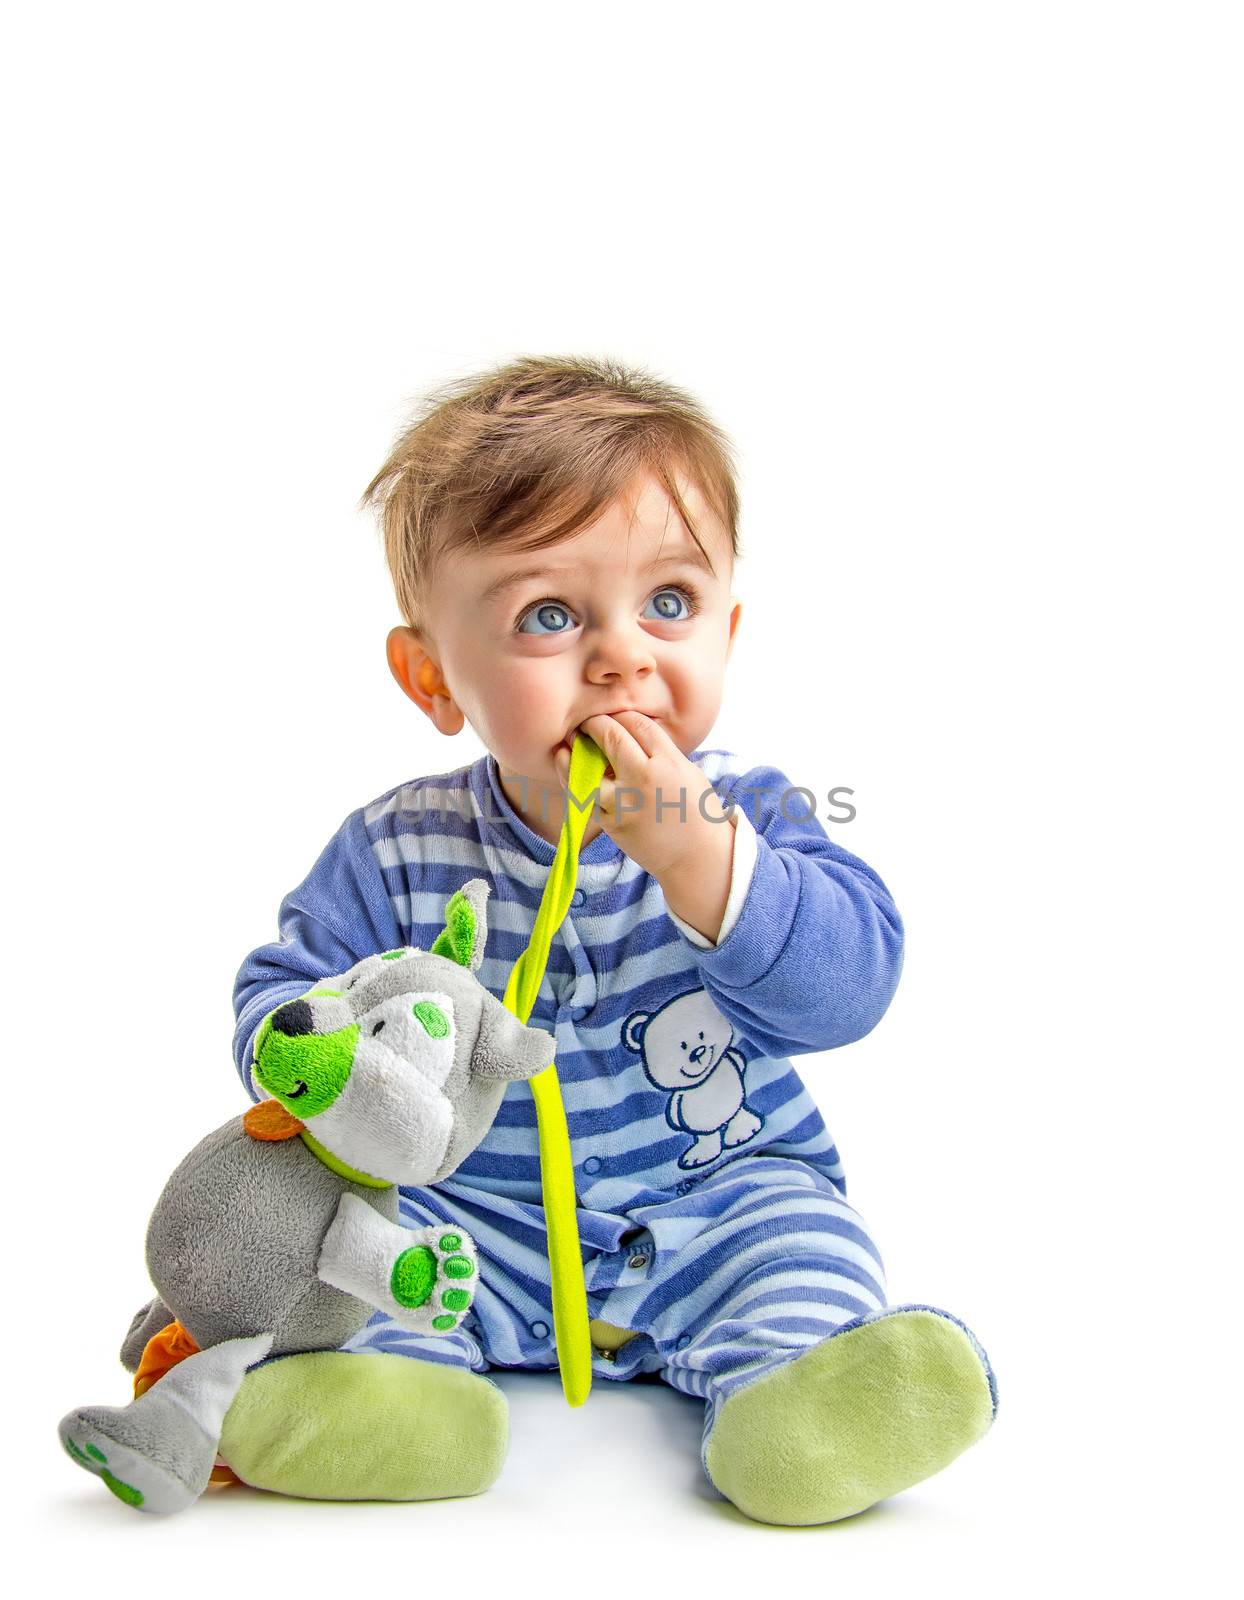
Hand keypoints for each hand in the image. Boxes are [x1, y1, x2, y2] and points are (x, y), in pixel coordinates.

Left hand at [554, 713, 735, 939]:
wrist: (695, 856)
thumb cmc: (694, 810)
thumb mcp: (686, 771)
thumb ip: (660, 750)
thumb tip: (628, 730)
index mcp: (668, 762)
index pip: (637, 724)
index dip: (622, 716)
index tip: (615, 717)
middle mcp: (644, 778)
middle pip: (610, 736)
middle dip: (595, 723)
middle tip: (589, 721)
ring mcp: (624, 802)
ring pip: (586, 765)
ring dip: (574, 749)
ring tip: (570, 741)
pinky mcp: (611, 822)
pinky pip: (583, 795)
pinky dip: (572, 778)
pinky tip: (567, 766)